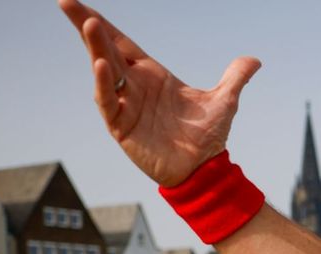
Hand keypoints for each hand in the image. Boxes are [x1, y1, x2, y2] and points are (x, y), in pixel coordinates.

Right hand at [58, 0, 259, 185]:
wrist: (204, 170)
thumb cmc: (207, 137)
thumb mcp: (225, 101)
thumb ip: (235, 78)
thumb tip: (254, 60)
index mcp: (152, 75)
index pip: (122, 43)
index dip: (103, 24)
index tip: (79, 4)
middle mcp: (134, 86)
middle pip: (105, 49)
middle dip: (88, 26)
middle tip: (67, 1)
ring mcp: (125, 104)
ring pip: (104, 71)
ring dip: (95, 48)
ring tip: (89, 24)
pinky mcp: (121, 126)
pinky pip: (108, 102)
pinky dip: (104, 84)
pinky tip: (101, 66)